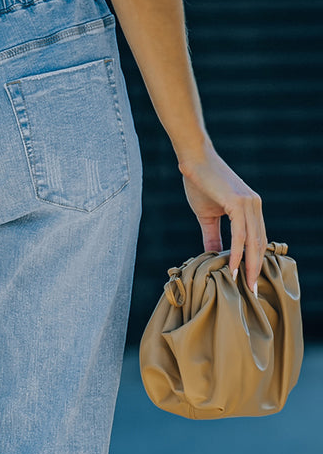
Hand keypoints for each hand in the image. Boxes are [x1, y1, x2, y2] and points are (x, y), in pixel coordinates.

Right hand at [177, 142, 266, 292]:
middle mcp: (255, 206)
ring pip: (253, 241)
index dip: (254, 261)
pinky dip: (238, 252)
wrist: (194, 161)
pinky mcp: (238, 203)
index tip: (249, 281)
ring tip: (245, 285)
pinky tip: (234, 267)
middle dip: (256, 269)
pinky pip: (240, 234)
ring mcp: (249, 203)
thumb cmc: (200, 184)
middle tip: (252, 291)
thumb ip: (212, 237)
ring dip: (249, 266)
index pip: (257, 240)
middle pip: (259, 244)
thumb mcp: (207, 216)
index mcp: (250, 209)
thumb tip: (212, 256)